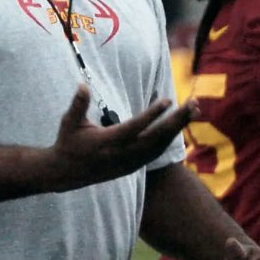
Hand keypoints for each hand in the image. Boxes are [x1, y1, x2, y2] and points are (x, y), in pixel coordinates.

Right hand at [47, 84, 196, 189]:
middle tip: (193, 104)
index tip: (168, 100)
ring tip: (192, 110)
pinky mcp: (132, 167)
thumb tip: (83, 85)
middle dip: (176, 121)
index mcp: (107, 142)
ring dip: (177, 128)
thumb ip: (78, 105)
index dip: (152, 115)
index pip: (135, 128)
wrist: (66, 173)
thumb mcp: (69, 123)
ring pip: (160, 146)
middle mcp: (122, 155)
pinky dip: (169, 138)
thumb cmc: (68, 143)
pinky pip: (156, 153)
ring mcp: (129, 163)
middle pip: (156, 138)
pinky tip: (179, 124)